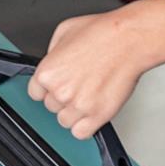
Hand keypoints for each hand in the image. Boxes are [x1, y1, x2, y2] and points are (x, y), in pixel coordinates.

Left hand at [28, 10, 155, 140]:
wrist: (129, 40)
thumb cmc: (102, 33)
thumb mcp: (64, 32)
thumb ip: (52, 54)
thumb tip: (52, 63)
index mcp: (47, 73)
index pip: (35, 93)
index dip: (47, 89)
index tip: (57, 86)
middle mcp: (60, 91)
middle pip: (51, 107)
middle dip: (63, 97)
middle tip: (79, 84)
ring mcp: (78, 105)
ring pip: (65, 121)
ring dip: (74, 112)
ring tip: (88, 95)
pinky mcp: (97, 115)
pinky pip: (81, 133)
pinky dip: (85, 126)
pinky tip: (92, 111)